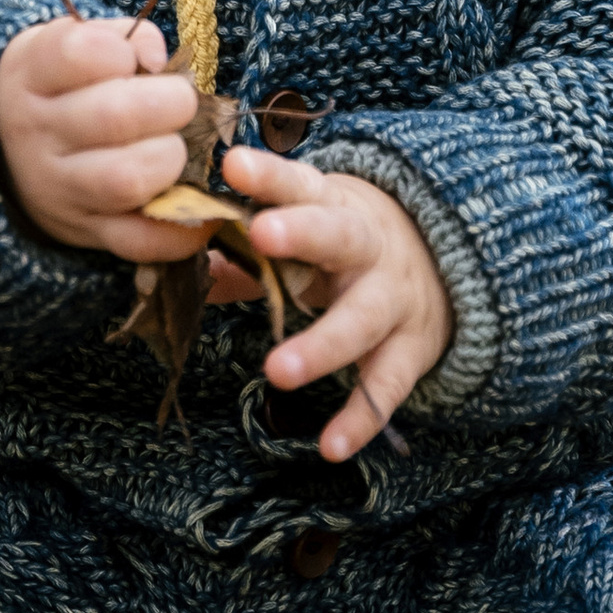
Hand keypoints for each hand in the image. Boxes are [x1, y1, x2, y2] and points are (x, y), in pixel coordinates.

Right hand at [0, 15, 204, 259]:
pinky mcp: (85, 231)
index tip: (130, 59)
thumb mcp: (73, 44)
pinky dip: (180, 229)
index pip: (78, 53)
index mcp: (30, 76)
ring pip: (126, 180)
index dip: (121, 50)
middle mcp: (36, 134)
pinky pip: (140, 241)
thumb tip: (158, 58)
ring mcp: (57, 188)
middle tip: (178, 102)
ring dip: (169, 159)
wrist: (9, 155)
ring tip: (173, 147)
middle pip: (115, 116)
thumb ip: (124, 38)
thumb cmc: (63, 87)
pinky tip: (196, 203)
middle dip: (170, 103)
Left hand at [212, 145, 452, 460]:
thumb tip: (165, 259)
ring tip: (276, 371)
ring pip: (361, 320)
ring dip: (320, 345)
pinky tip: (330, 447)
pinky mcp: (411, 349)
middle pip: (339, 236)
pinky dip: (360, 419)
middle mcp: (367, 248)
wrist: (446, 266)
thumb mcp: (302, 234)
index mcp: (332, 207)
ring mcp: (393, 299)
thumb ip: (239, 251)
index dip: (267, 177)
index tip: (233, 165)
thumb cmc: (345, 246)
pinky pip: (386, 386)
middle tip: (262, 234)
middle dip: (302, 234)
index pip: (298, 184)